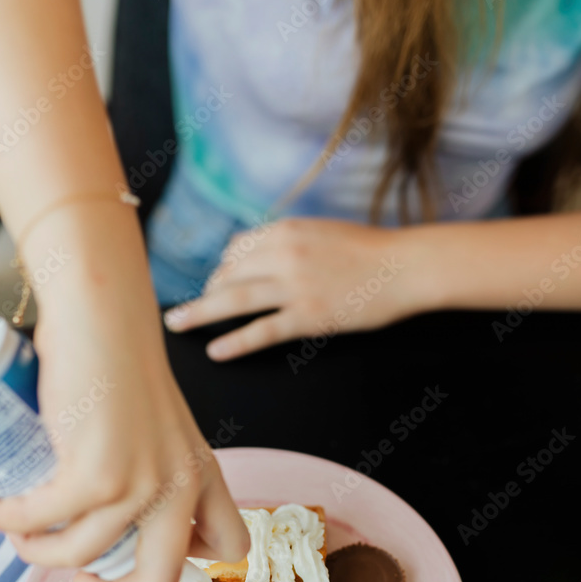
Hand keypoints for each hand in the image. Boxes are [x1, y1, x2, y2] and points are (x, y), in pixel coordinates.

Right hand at [0, 210, 248, 581]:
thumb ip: (153, 462)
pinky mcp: (96, 474)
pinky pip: (41, 523)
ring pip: (85, 557)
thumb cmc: (119, 361)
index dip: (189, 565)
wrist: (102, 313)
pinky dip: (8, 522)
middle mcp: (181, 484)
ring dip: (40, 554)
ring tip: (19, 533)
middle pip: (161, 579)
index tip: (142, 555)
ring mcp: (141, 483)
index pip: (230, 546)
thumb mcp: (160, 424)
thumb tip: (107, 512)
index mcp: (203, 473)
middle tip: (81, 578)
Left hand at [164, 217, 429, 358]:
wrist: (404, 266)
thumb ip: (290, 241)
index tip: (218, 281)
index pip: (236, 248)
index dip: (223, 267)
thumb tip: (260, 254)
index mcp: (285, 231)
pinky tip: (215, 351)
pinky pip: (262, 331)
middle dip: (208, 292)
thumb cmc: (369, 249)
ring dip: (199, 313)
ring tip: (175, 324)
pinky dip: (235, 342)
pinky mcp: (308, 317)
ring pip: (234, 301)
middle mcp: (283, 255)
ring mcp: (294, 287)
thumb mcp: (322, 232)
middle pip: (228, 274)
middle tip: (192, 309)